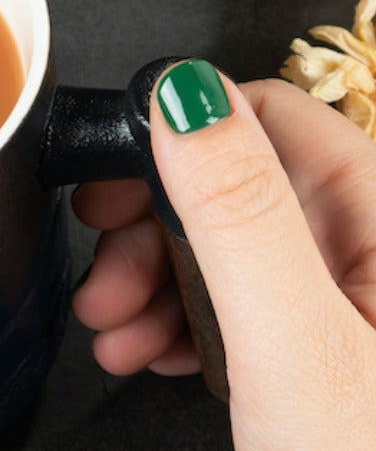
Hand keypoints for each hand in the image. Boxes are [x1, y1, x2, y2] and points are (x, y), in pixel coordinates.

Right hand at [72, 65, 375, 450]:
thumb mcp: (293, 346)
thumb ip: (238, 213)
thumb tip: (185, 96)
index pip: (272, 118)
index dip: (180, 137)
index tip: (113, 181)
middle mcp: (365, 251)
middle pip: (232, 184)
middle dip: (150, 224)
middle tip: (101, 273)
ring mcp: (337, 302)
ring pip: (220, 246)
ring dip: (150, 279)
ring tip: (112, 333)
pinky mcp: (311, 348)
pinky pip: (229, 302)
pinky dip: (176, 320)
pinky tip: (148, 353)